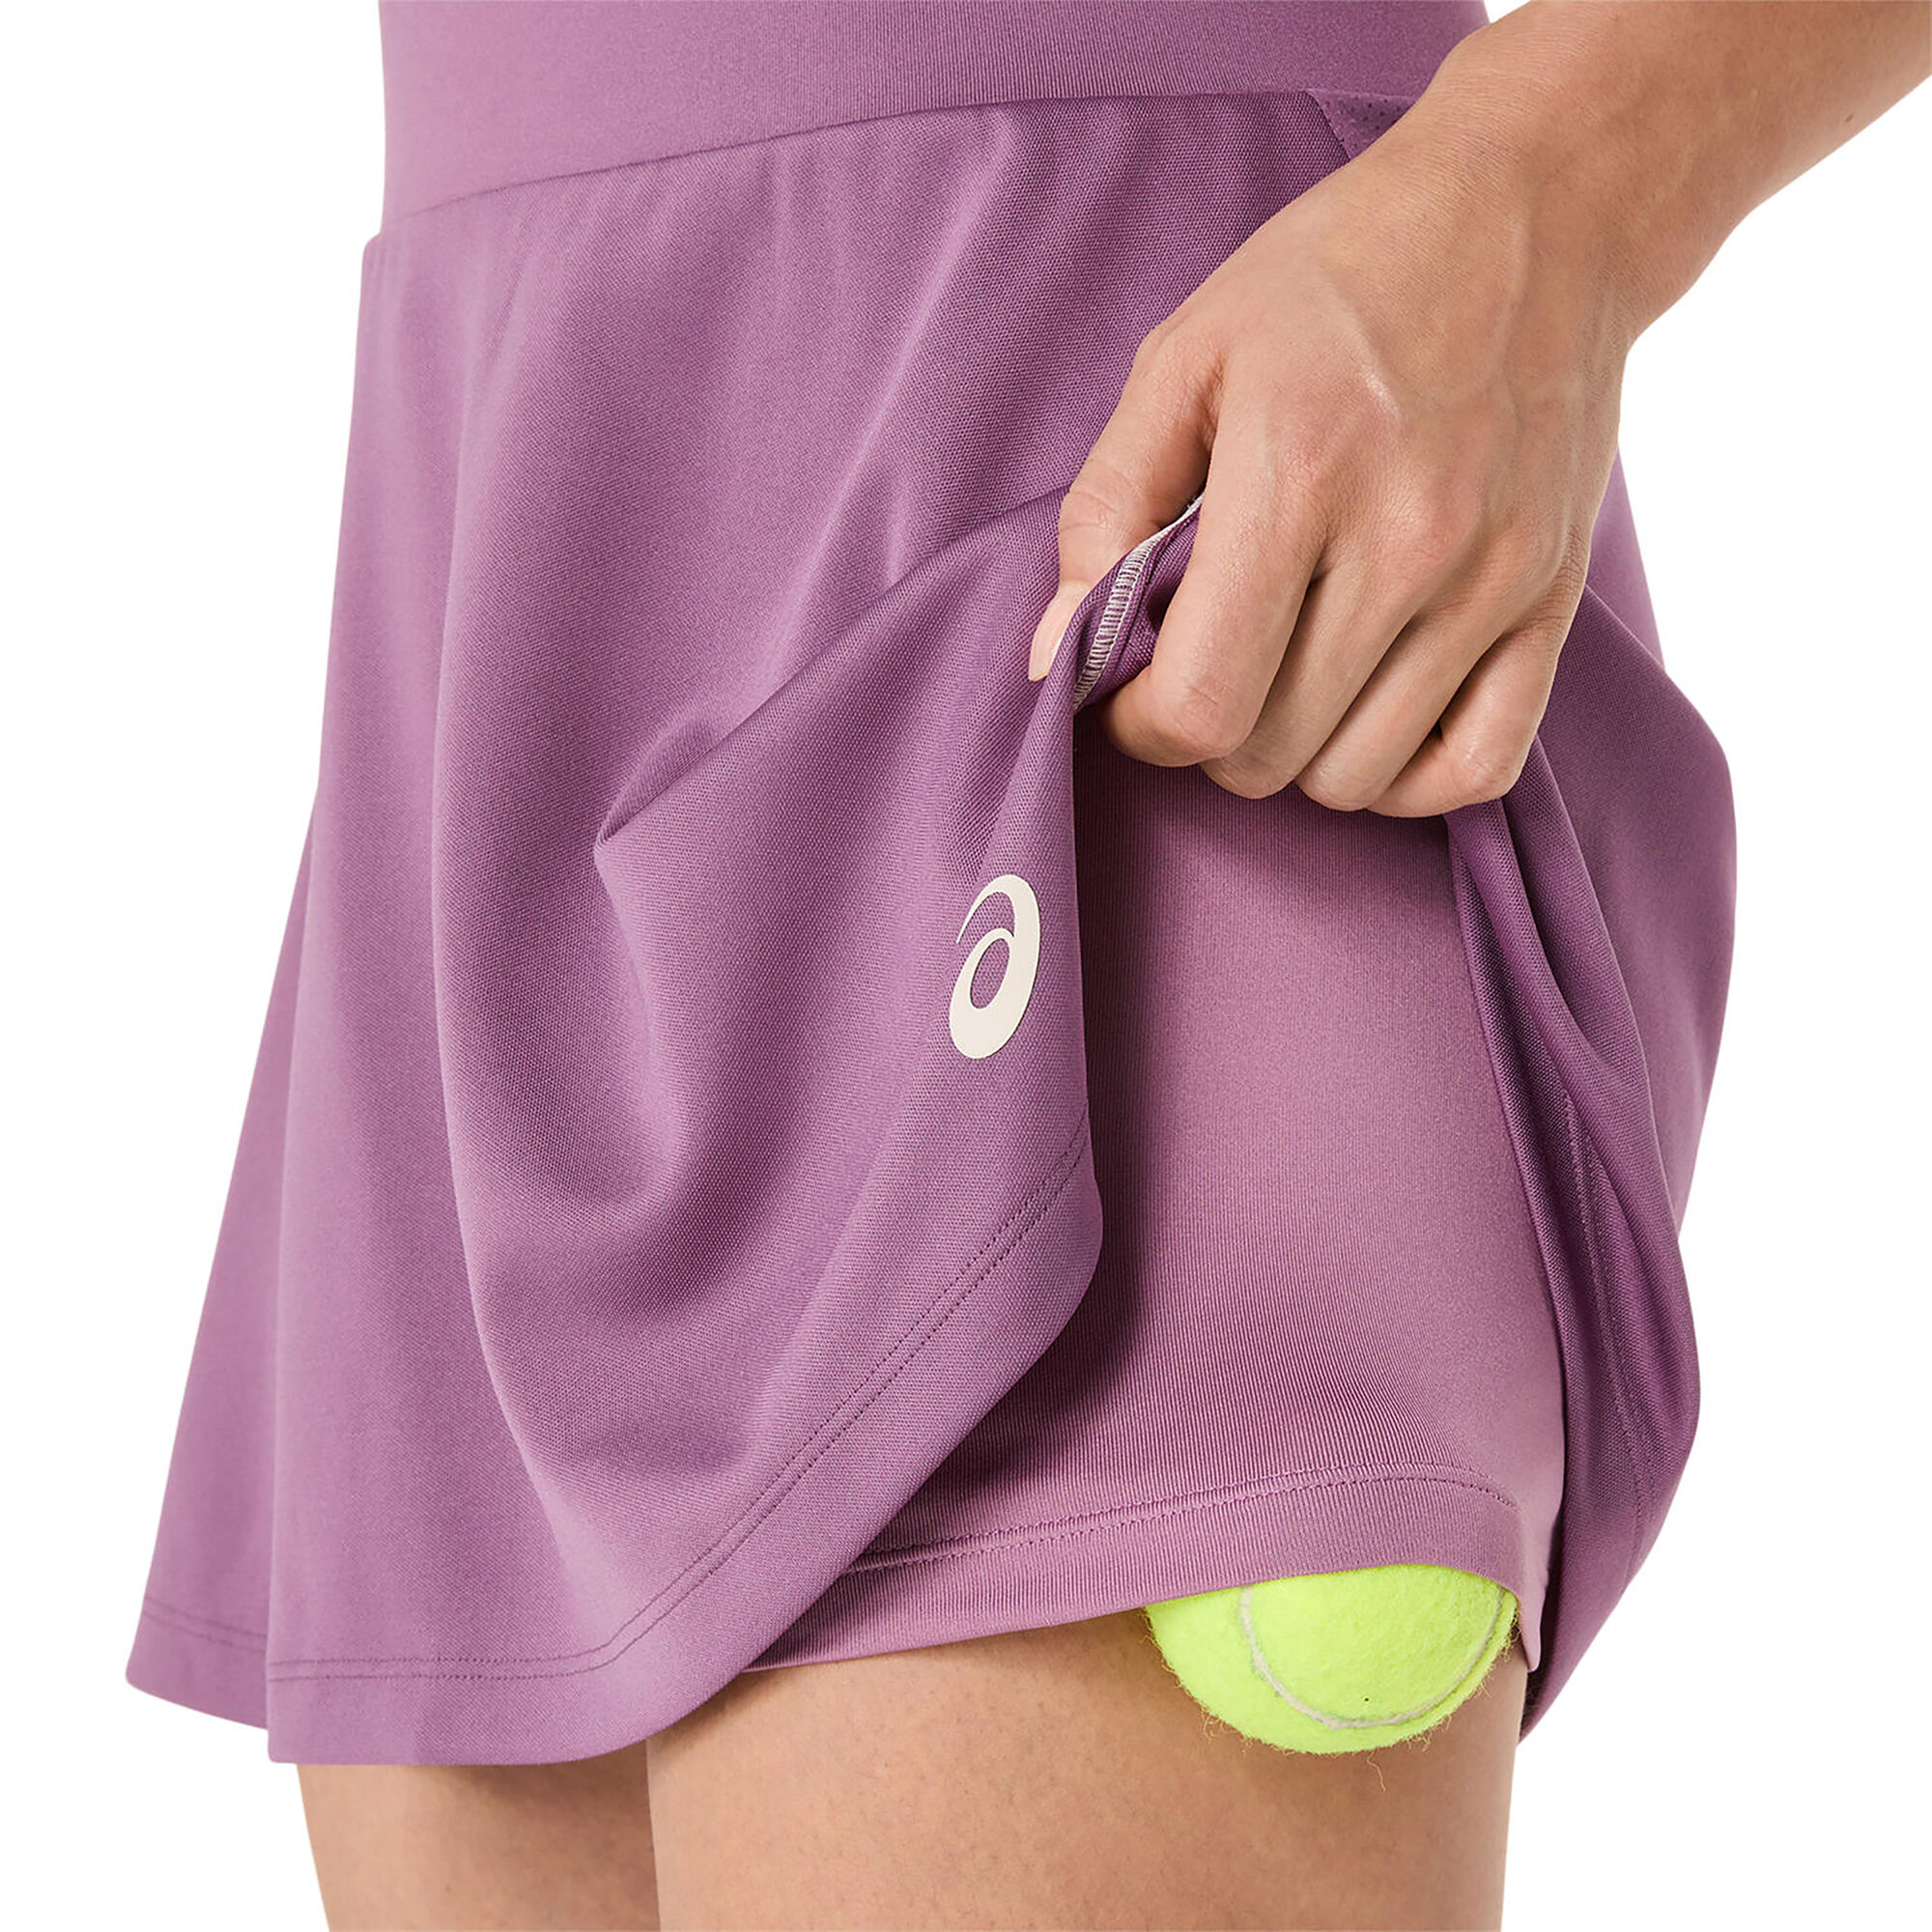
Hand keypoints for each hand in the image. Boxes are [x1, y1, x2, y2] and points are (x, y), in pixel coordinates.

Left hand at [1027, 0, 1929, 818]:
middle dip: (1206, 736)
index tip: (1129, 689)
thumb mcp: (1187, 352)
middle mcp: (1407, 542)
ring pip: (1358, 779)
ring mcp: (1492, 581)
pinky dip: (1406, 777)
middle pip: (1270, 756)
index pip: (1200, 703)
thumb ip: (1107, 504)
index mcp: (1298, 474)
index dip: (1140, 726)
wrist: (1542, 207)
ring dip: (1295, 757)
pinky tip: (1366, 715)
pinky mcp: (1553, 600)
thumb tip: (1063, 648)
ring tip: (1280, 677)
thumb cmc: (1340, 275)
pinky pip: (1476, 769)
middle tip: (1201, 666)